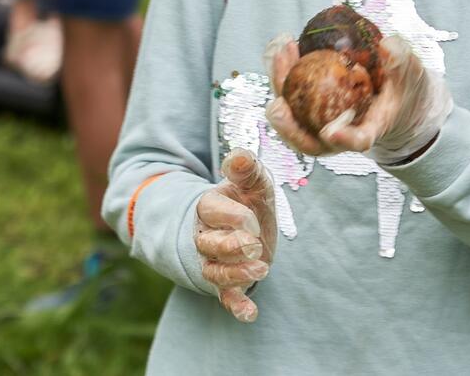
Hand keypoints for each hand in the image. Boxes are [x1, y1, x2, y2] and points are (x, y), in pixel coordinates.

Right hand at [193, 149, 276, 322]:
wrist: (245, 225)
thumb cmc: (248, 200)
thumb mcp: (252, 182)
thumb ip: (247, 168)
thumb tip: (238, 156)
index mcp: (209, 207)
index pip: (211, 211)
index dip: (232, 216)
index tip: (252, 218)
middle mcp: (207, 237)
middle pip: (209, 245)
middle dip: (231, 247)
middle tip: (254, 246)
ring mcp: (215, 262)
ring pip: (215, 272)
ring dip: (236, 274)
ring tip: (261, 269)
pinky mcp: (229, 283)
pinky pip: (227, 297)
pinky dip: (237, 306)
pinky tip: (250, 314)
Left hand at [264, 34, 452, 164]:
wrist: (393, 94)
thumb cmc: (402, 87)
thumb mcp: (410, 73)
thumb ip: (401, 61)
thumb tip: (387, 46)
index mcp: (370, 129)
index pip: (358, 140)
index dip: (344, 138)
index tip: (329, 131)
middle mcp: (341, 134)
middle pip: (311, 140)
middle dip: (289, 128)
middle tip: (277, 105)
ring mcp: (322, 123)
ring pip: (293, 117)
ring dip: (280, 89)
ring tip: (280, 54)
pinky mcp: (310, 108)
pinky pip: (291, 96)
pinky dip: (284, 74)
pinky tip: (283, 47)